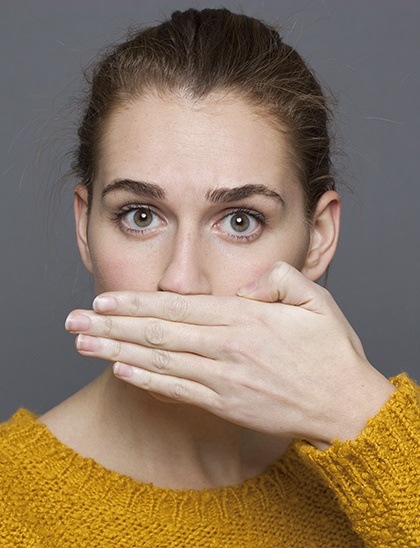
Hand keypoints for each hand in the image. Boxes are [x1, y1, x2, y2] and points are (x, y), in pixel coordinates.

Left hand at [65, 261, 394, 447]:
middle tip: (74, 320)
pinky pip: (176, 391)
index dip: (136, 303)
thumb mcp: (316, 300)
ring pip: (159, 362)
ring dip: (116, 352)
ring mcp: (222, 379)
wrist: (344, 405)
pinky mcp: (224, 404)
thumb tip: (244, 285)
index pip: (178, 306)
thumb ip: (278, 280)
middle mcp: (226, 348)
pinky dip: (145, 380)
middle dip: (111, 325)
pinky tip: (120, 371)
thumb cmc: (331, 351)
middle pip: (157, 333)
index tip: (104, 299)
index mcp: (245, 319)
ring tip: (83, 344)